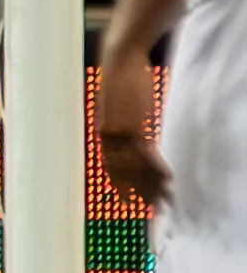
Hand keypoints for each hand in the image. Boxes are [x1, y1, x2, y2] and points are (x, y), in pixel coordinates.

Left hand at [102, 44, 170, 207]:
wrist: (120, 60)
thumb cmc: (120, 83)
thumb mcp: (117, 108)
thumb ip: (120, 125)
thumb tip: (128, 136)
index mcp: (105, 135)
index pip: (114, 170)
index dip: (125, 189)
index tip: (133, 204)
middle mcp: (110, 137)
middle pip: (126, 175)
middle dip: (141, 195)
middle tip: (155, 212)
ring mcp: (122, 132)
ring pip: (137, 168)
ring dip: (153, 186)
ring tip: (167, 200)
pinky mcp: (134, 123)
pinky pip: (147, 153)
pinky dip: (157, 167)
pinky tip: (169, 178)